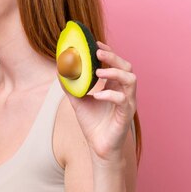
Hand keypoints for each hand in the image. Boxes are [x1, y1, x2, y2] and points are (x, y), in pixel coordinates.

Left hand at [57, 41, 136, 163]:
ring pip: (131, 80)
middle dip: (113, 57)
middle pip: (127, 67)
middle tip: (98, 52)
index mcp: (114, 86)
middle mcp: (123, 92)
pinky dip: (109, 95)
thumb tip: (59, 71)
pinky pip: (123, 101)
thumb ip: (70, 87)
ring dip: (114, 73)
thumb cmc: (92, 124)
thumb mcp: (77, 101)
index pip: (116, 63)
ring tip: (98, 72)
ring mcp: (127, 103)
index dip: (108, 51)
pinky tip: (96, 96)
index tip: (95, 43)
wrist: (98, 148)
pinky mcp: (126, 116)